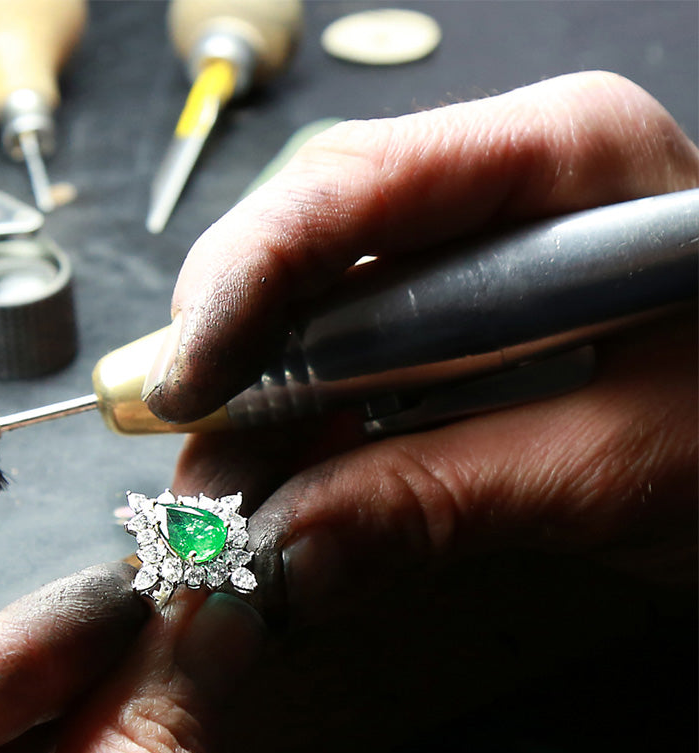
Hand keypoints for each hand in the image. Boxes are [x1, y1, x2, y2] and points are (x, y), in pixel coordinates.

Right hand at [145, 72, 698, 626]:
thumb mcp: (612, 466)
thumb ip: (441, 499)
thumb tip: (281, 551)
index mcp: (552, 157)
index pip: (350, 190)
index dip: (243, 284)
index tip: (184, 386)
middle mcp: (493, 196)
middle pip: (311, 252)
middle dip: (235, 362)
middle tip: (196, 465)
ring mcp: (470, 266)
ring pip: (315, 323)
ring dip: (263, 416)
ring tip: (233, 500)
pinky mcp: (456, 337)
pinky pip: (349, 377)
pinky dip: (310, 442)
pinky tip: (292, 494)